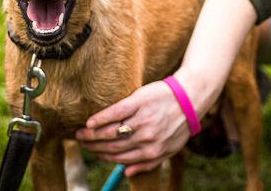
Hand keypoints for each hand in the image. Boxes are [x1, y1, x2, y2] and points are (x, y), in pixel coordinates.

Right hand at [75, 81, 191, 175]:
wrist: (190, 96)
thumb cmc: (179, 124)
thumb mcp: (170, 149)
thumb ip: (149, 163)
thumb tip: (127, 173)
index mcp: (152, 151)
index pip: (121, 158)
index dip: (103, 156)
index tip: (92, 152)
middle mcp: (146, 138)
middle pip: (113, 145)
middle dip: (93, 146)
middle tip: (80, 142)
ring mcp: (142, 119)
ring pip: (111, 131)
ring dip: (92, 134)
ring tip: (80, 133)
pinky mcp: (139, 102)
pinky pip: (116, 112)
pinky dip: (101, 118)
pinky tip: (90, 121)